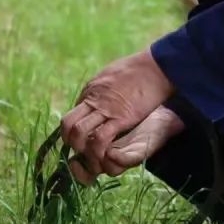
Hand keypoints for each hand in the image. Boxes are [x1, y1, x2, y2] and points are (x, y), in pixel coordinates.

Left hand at [60, 47, 173, 181]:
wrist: (155, 67)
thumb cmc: (138, 69)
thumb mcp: (110, 75)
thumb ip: (99, 89)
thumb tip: (93, 98)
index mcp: (90, 92)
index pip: (70, 115)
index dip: (71, 131)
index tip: (80, 139)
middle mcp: (93, 101)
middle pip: (68, 124)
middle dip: (70, 141)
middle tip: (81, 150)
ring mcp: (106, 110)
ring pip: (79, 132)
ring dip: (82, 148)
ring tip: (91, 155)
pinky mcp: (121, 118)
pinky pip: (100, 138)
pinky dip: (98, 150)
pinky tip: (104, 154)